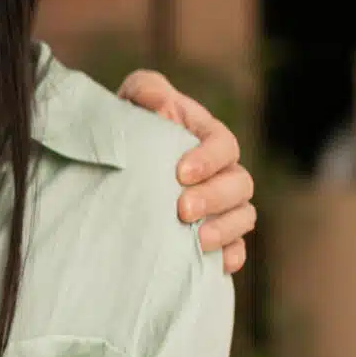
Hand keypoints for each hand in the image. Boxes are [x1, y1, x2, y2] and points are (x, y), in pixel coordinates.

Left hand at [117, 69, 256, 274]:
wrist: (111, 166)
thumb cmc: (126, 127)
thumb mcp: (131, 101)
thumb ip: (147, 92)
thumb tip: (163, 106)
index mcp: (207, 136)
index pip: (224, 145)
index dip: (209, 158)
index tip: (181, 172)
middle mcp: (222, 171)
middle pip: (240, 184)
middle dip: (215, 197)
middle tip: (183, 209)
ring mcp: (222, 205)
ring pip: (244, 216)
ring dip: (225, 228)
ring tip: (199, 239)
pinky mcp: (214, 235)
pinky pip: (236, 249)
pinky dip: (231, 256)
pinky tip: (216, 264)